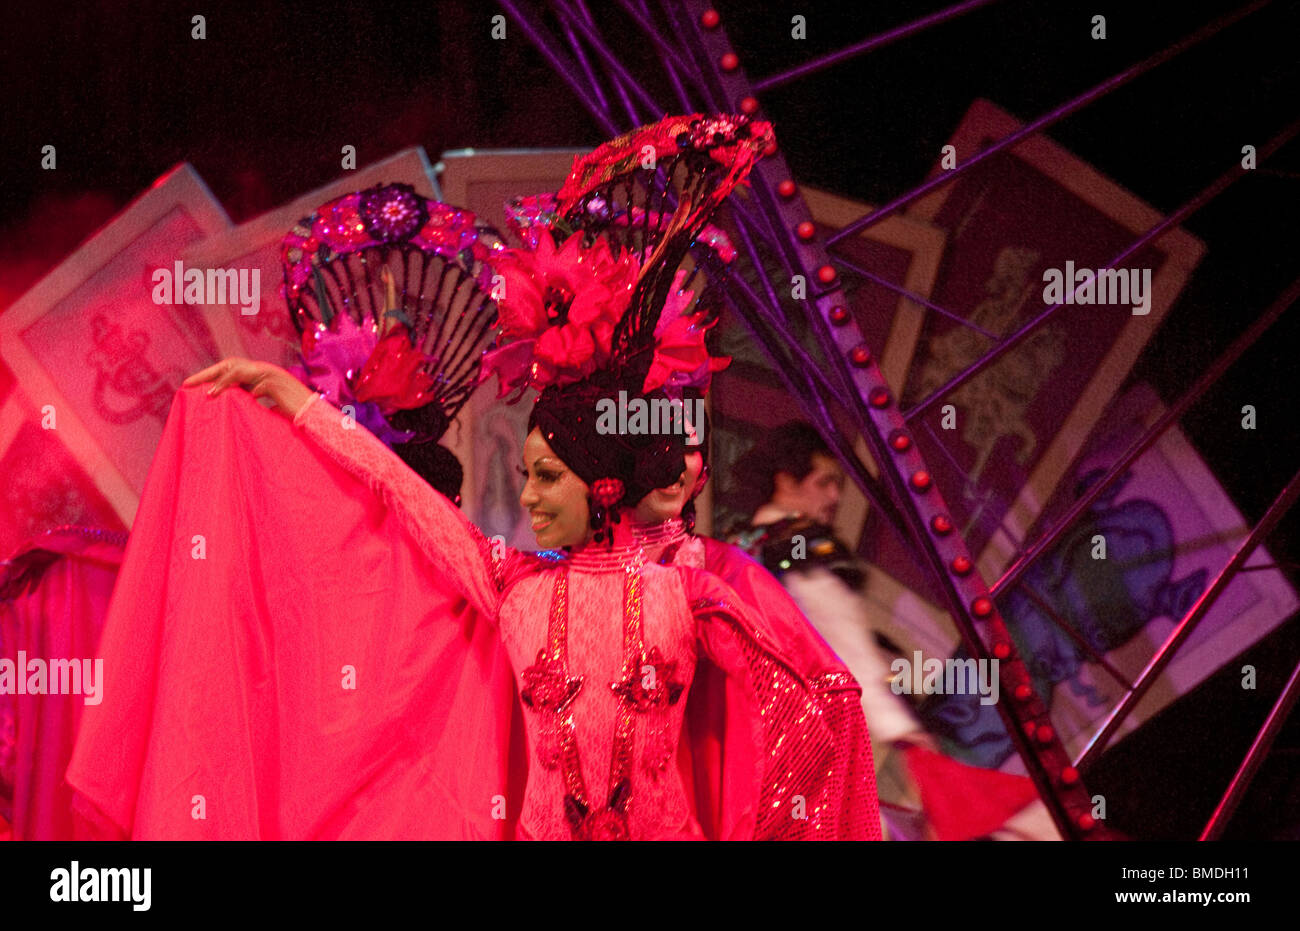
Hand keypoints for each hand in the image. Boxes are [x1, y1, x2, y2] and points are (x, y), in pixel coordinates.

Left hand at [181, 357, 316, 420]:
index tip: (193, 386)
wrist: (316, 416)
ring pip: (239, 370)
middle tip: (188, 384)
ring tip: (207, 394)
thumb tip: (240, 404)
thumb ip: (255, 401)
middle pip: (230, 364)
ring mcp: (272, 375)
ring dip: (221, 381)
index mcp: (262, 375)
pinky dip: (242, 389)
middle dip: (208, 373)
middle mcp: (265, 370)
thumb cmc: (295, 414)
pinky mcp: (277, 384)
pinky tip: (231, 399)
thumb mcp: (269, 407)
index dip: (212, 376)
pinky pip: (254, 383)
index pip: (232, 369)